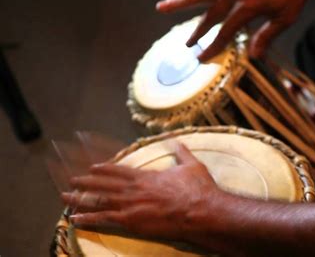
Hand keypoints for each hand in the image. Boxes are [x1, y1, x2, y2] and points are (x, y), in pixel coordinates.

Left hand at [61, 143, 219, 239]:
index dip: (103, 169)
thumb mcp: (191, 165)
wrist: (201, 211)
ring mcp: (131, 205)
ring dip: (79, 199)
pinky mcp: (132, 222)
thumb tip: (176, 140)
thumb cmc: (198, 190)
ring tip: (65, 197)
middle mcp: (134, 189)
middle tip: (71, 180)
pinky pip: (104, 220)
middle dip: (85, 182)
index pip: (119, 170)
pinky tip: (75, 220)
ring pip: (98, 200)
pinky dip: (88, 219)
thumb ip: (181, 152)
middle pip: (103, 184)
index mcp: (146, 176)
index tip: (92, 167)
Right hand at [156, 0, 308, 59]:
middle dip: (197, 31)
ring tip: (162, 7)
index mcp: (248, 5)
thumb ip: (268, 34)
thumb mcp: (287, 14)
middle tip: (186, 43)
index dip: (213, 46)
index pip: (225, 32)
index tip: (202, 57)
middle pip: (208, 14)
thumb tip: (254, 56)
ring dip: (181, 0)